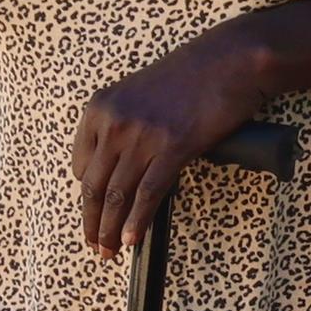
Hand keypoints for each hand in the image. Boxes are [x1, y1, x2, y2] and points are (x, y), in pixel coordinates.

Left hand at [71, 27, 276, 259]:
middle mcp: (114, 122)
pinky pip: (148, 193)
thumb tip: (121, 167)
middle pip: (93, 185)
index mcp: (100, 108)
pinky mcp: (173, 147)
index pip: (81, 164)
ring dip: (110, 229)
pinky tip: (132, 239)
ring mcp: (142, 136)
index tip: (93, 214)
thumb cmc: (190, 76)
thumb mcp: (139, 94)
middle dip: (92, 222)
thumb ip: (122, 126)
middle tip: (95, 245)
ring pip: (117, 194)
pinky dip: (137, 221)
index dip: (87, 196)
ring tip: (109, 251)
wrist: (228, 60)